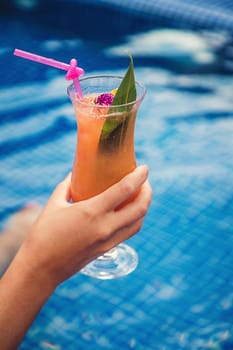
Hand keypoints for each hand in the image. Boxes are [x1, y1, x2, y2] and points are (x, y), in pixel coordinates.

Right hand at [17, 165, 151, 288]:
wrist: (41, 269)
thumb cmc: (43, 235)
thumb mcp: (53, 204)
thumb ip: (66, 187)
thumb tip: (75, 175)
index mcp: (91, 212)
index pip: (125, 190)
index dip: (139, 177)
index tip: (145, 168)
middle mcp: (105, 227)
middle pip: (140, 208)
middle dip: (147, 191)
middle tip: (144, 181)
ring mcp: (108, 241)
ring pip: (138, 222)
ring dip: (144, 207)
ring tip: (140, 195)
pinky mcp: (107, 250)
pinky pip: (129, 232)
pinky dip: (135, 219)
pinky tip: (128, 212)